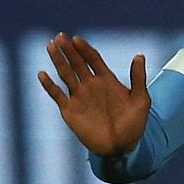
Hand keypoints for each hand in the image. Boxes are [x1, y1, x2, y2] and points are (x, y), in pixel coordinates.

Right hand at [37, 34, 149, 158]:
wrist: (122, 147)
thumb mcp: (141, 99)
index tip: (76, 38)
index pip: (93, 60)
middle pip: (77, 63)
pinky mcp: (70, 111)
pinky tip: (42, 74)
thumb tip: (139, 55)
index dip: (85, 49)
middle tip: (59, 36)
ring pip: (66, 75)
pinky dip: (50, 85)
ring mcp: (79, 97)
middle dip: (69, 50)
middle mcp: (91, 86)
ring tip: (50, 47)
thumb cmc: (134, 124)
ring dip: (58, 61)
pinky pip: (57, 95)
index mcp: (107, 81)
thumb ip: (138, 78)